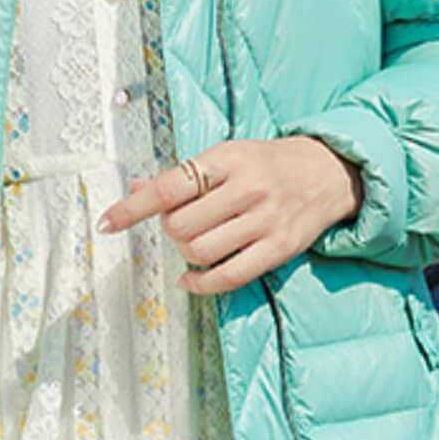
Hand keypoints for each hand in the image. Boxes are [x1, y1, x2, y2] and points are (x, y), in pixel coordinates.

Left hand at [95, 135, 361, 292]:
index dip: (134, 208)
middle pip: (181, 225)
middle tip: (180, 224)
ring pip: (201, 251)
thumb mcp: (227, 156)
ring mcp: (266, 219)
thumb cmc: (268, 164)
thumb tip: (135, 188)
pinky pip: (228, 276)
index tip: (109, 222)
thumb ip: (183, 176)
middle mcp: (248, 188)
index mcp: (229, 159)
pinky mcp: (279, 248)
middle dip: (170, 230)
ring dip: (186, 254)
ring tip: (194, 244)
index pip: (169, 187)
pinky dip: (201, 283)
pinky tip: (191, 278)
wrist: (329, 172)